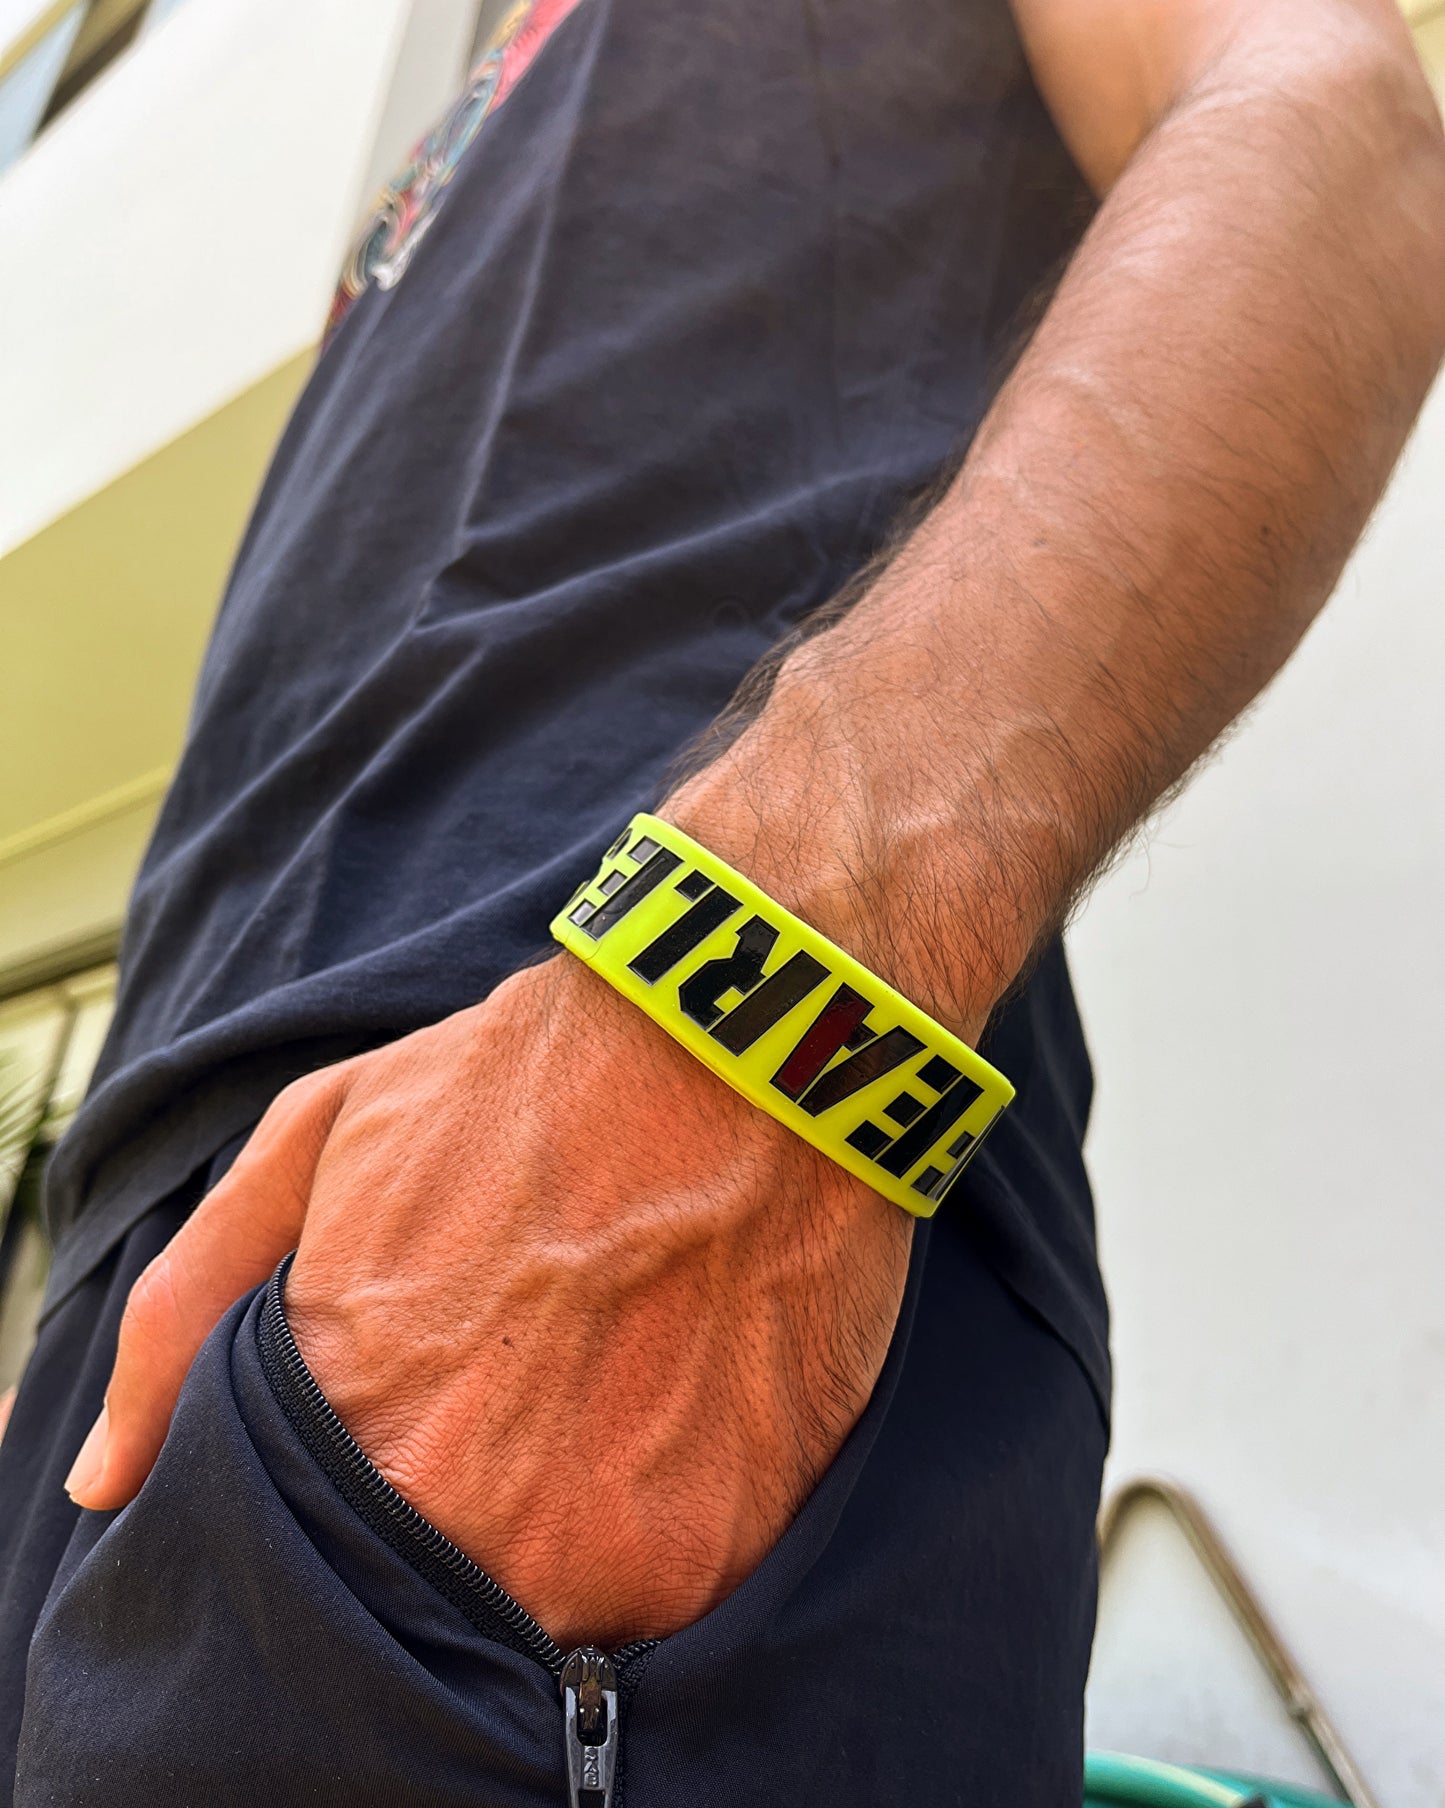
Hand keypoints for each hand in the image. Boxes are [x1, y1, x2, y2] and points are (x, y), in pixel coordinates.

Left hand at [66, 953, 910, 1646]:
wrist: (737, 1048)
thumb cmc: (516, 1087)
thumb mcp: (314, 1144)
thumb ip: (184, 1314)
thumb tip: (99, 1479)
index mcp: (352, 1442)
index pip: (313, 1560)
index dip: (357, 1496)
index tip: (409, 1427)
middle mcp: (470, 1533)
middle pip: (431, 1597)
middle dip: (456, 1516)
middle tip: (512, 1395)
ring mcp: (606, 1561)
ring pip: (548, 1612)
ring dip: (559, 1533)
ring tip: (596, 1388)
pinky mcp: (719, 1553)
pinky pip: (661, 1596)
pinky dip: (657, 1523)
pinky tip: (668, 1399)